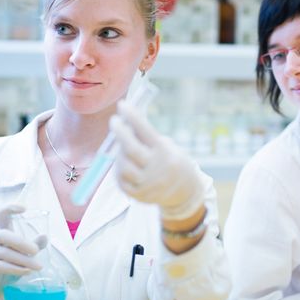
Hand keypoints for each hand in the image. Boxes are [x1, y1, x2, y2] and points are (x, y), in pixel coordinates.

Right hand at [0, 206, 45, 299]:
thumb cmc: (10, 264)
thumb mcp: (24, 253)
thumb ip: (34, 245)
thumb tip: (44, 236)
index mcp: (1, 232)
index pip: (1, 215)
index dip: (10, 208)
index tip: (24, 208)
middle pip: (4, 235)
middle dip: (22, 242)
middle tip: (36, 251)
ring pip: (6, 253)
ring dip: (25, 260)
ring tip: (38, 266)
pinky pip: (2, 266)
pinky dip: (17, 269)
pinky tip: (27, 271)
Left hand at [111, 101, 205, 219]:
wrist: (184, 193)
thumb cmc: (171, 162)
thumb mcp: (167, 147)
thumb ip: (147, 138)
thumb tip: (125, 122)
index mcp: (165, 153)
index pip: (146, 131)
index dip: (133, 117)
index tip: (122, 104)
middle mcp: (157, 169)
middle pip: (131, 149)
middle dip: (120, 132)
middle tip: (114, 120)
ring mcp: (147, 184)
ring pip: (123, 166)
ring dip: (119, 154)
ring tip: (122, 149)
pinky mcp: (138, 195)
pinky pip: (121, 180)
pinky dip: (120, 170)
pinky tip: (124, 164)